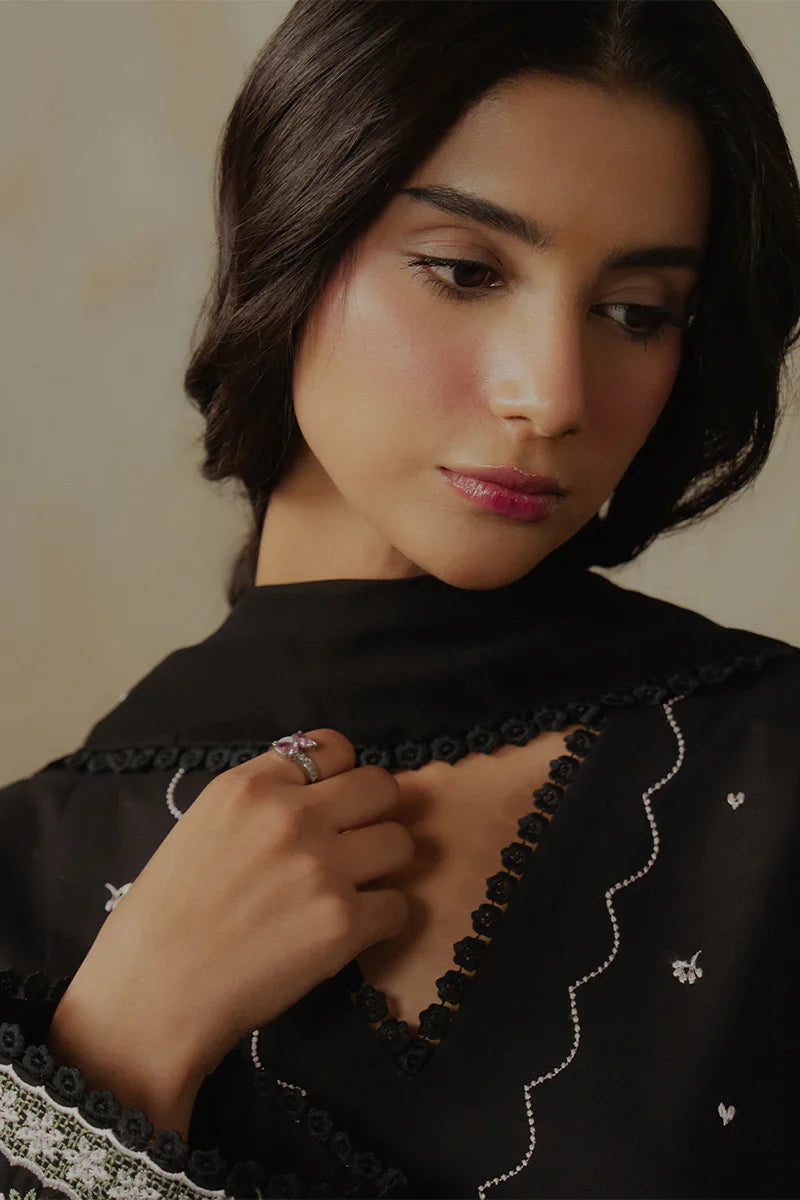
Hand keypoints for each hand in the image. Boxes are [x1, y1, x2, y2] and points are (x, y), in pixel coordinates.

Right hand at [53, 729, 413, 1099]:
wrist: (152, 996)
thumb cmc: (166, 917)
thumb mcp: (203, 825)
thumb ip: (262, 801)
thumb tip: (322, 792)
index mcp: (250, 786)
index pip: (333, 746)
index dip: (340, 776)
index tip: (331, 804)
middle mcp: (290, 816)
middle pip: (380, 786)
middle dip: (374, 815)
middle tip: (354, 847)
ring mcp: (321, 868)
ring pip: (400, 842)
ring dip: (383, 868)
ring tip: (352, 891)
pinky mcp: (343, 923)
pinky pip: (400, 906)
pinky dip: (382, 921)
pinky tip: (349, 933)